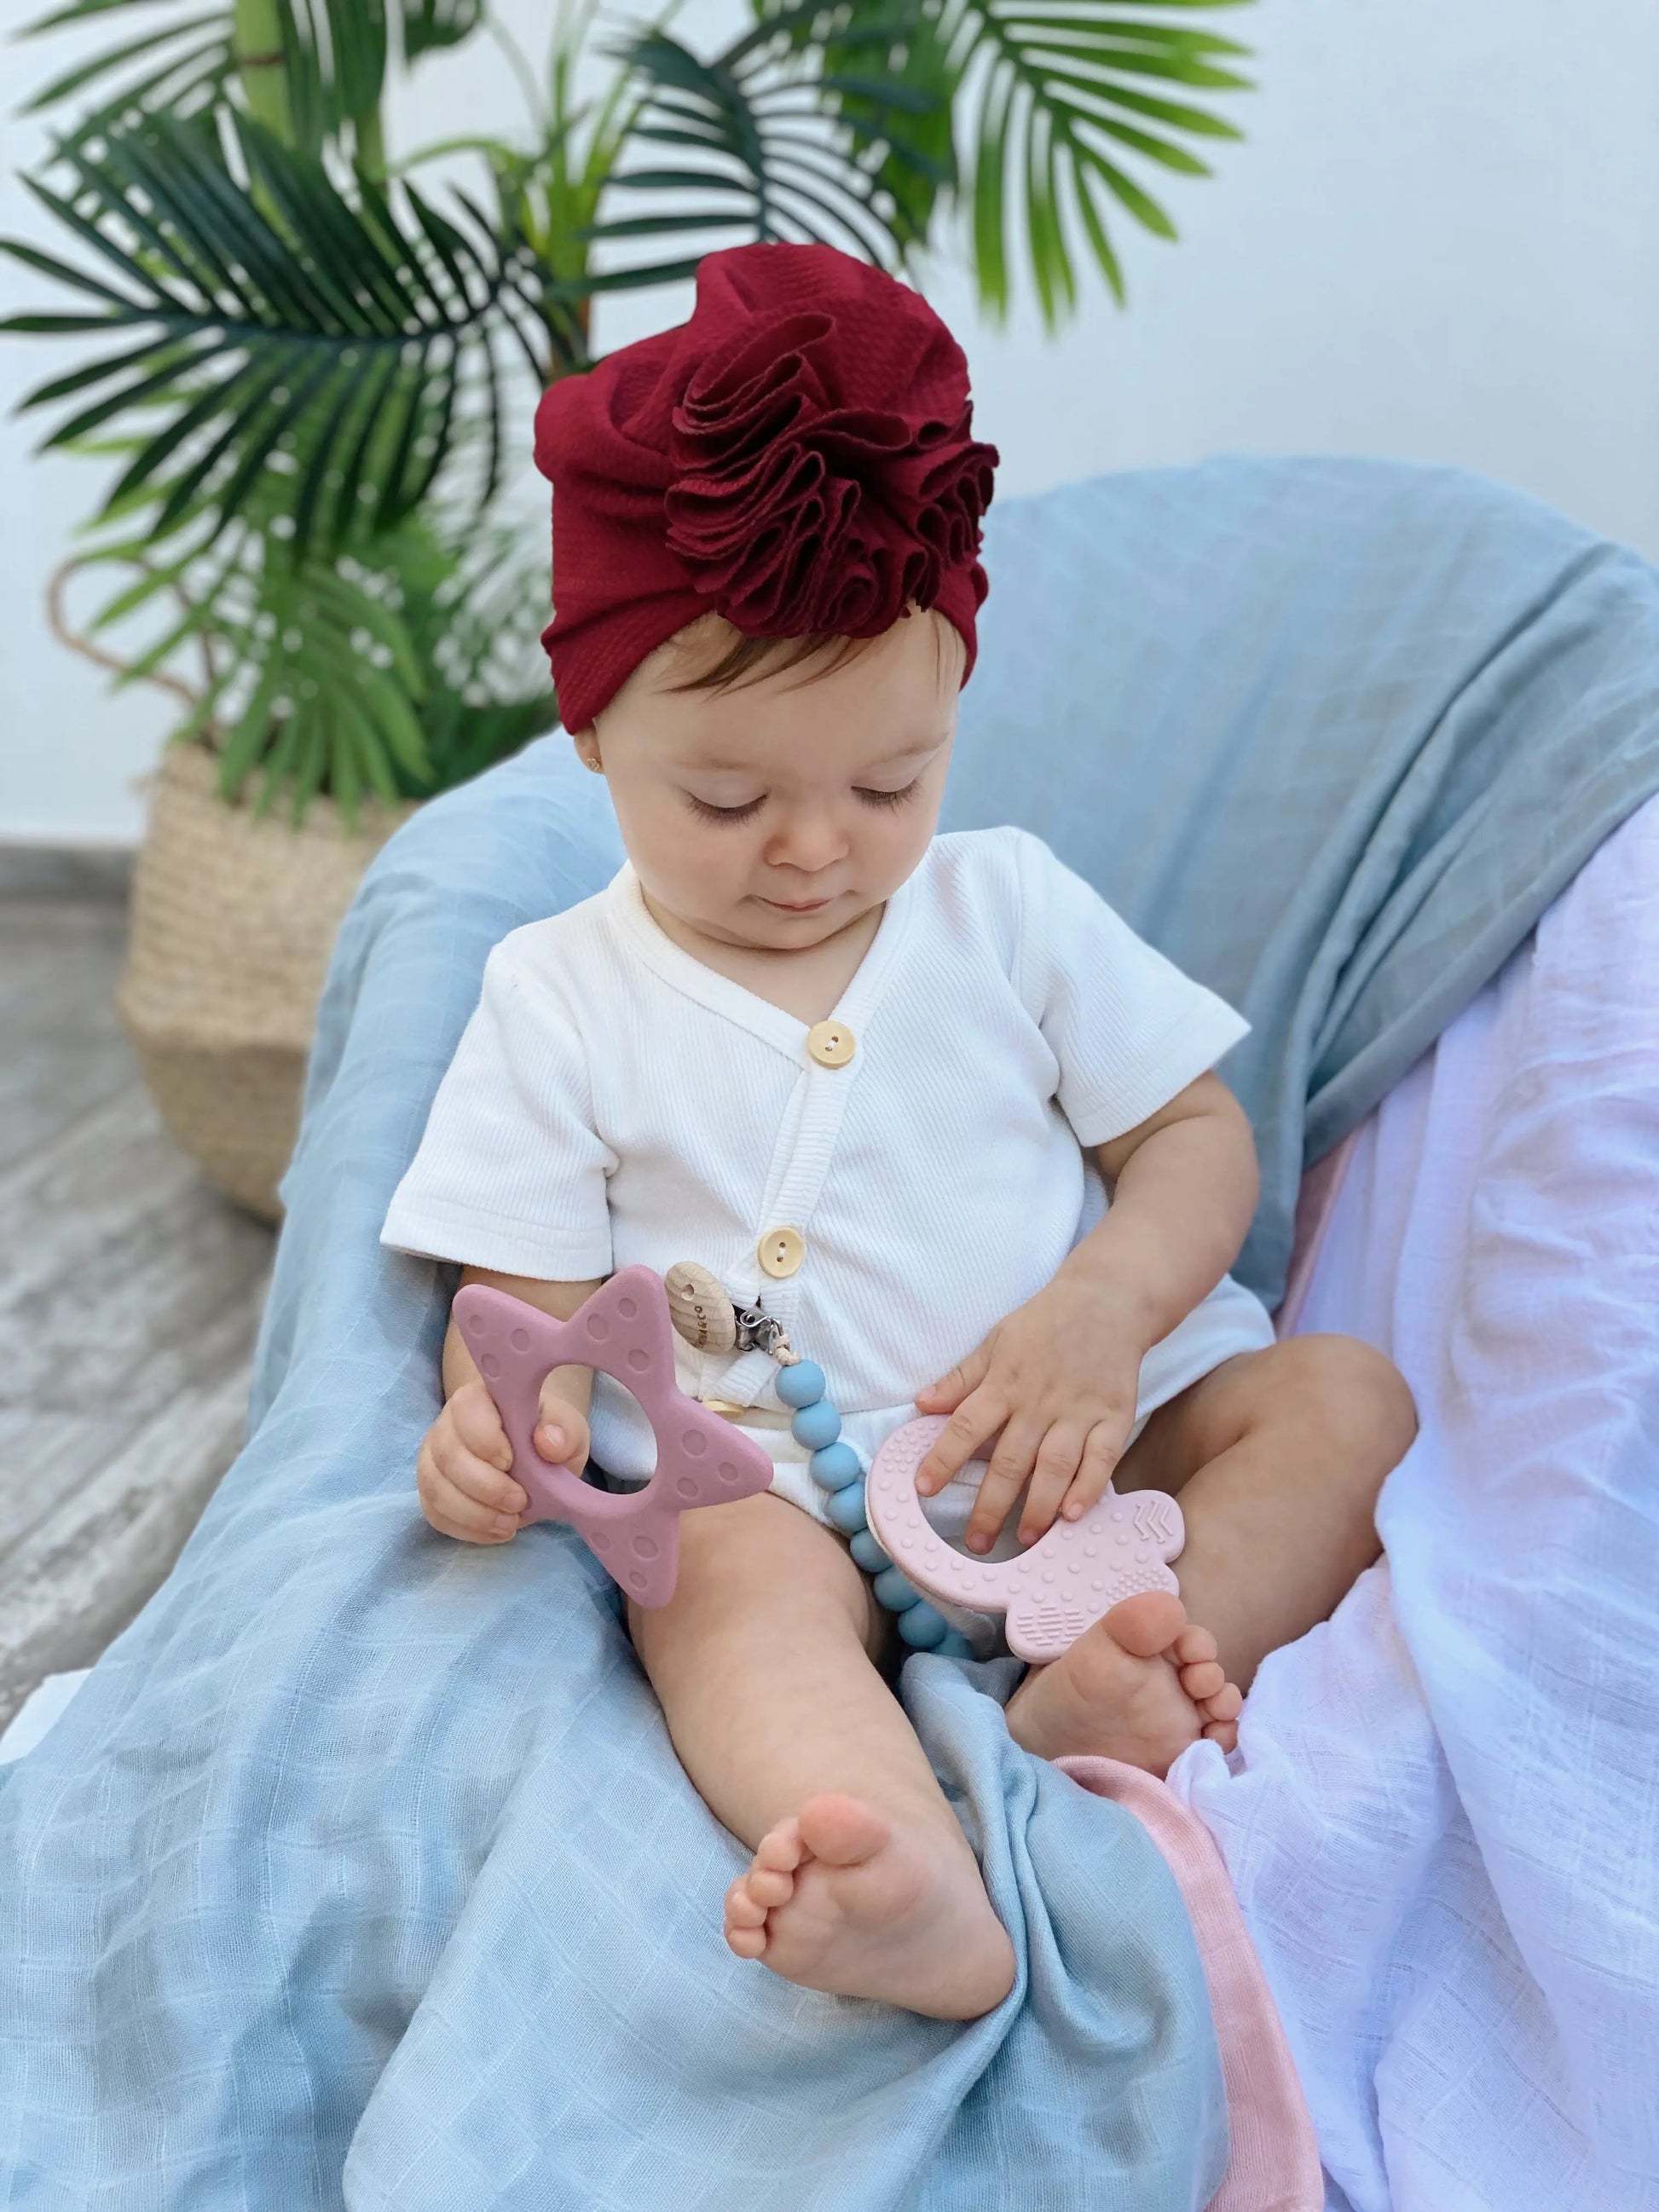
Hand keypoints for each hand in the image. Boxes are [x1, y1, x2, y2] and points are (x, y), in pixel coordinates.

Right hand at [417, 1380, 590, 1544]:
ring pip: (435, 1487)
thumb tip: (547, 1443)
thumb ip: (563, 1431)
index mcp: (479, 1399)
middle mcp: (447, 1425)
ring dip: (474, 1512)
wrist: (534, 1457)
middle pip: (448, 1455)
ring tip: (511, 1523)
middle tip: (519, 1501)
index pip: (466, 1410)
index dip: (485, 1440)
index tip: (512, 1462)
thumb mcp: (568, 1429)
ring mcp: (434, 1459)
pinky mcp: (431, 1492)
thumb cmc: (547, 1435)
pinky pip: (435, 1513)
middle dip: (485, 1486)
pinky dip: (466, 1528)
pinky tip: (496, 1530)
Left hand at [913, 1279, 1145, 1553]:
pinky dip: (1089, 1487)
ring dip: (1039, 1505)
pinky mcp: (1113, 1416)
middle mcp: (1039, 1402)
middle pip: (1009, 1460)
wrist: (1107, 1299)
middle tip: (976, 1543)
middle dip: (991, 1505)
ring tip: (1024, 1539)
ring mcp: (1078, 1411)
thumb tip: (921, 1404)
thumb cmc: (1045, 1322)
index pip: (966, 1426)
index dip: (942, 1458)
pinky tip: (1075, 1514)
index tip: (922, 1488)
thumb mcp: (995, 1341)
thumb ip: (961, 1378)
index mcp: (1004, 1383)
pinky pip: (1102, 1458)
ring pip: (1054, 1465)